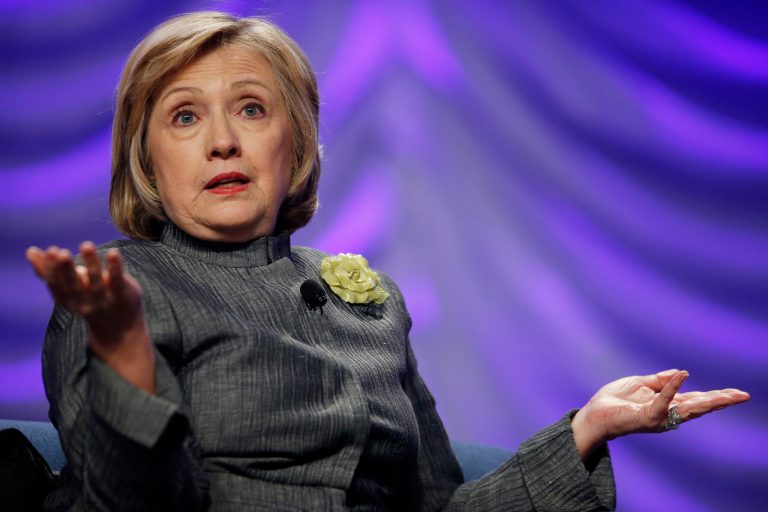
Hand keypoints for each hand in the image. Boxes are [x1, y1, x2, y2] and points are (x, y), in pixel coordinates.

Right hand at [26, 242, 154, 392]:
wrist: (120, 327)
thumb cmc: (89, 299)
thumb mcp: (69, 288)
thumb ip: (49, 271)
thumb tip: (30, 251)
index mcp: (68, 299)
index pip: (56, 285)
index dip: (52, 269)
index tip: (51, 250)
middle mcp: (84, 302)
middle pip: (73, 286)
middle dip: (65, 269)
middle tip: (61, 252)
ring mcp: (104, 300)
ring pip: (96, 282)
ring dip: (90, 263)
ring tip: (86, 245)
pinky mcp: (122, 295)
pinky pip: (118, 281)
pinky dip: (115, 267)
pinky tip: (113, 252)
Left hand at [571, 369, 749, 458]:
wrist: (594, 414)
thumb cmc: (615, 401)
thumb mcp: (639, 384)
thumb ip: (659, 380)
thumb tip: (681, 373)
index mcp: (667, 405)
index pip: (696, 400)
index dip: (716, 396)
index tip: (737, 393)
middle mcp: (667, 414)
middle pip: (699, 406)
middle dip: (721, 401)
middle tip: (743, 396)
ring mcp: (658, 417)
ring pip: (688, 408)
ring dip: (708, 400)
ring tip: (728, 395)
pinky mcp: (646, 417)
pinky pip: (662, 401)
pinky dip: (671, 388)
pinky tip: (682, 376)